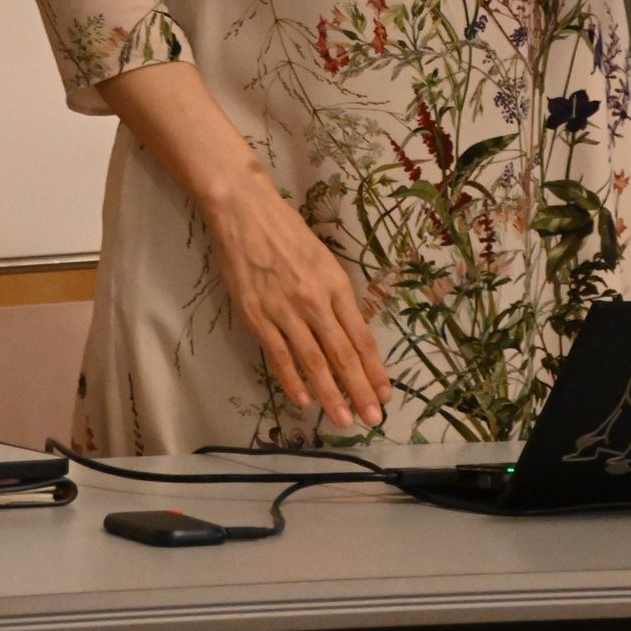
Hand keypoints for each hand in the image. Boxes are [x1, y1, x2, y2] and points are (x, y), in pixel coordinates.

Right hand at [203, 165, 391, 429]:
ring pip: (313, 361)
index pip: (360, 335)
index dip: (373, 368)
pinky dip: (292, 380)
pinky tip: (303, 400)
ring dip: (330, 394)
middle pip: (342, 354)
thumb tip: (347, 333)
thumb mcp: (322, 259)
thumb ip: (335, 295)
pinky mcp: (256, 316)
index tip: (385, 393)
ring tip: (343, 419)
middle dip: (360, 390)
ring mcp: (284, 310)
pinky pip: (279, 355)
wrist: (245, 212)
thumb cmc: (286, 231)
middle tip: (372, 418)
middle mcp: (315, 300)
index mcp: (335, 283)